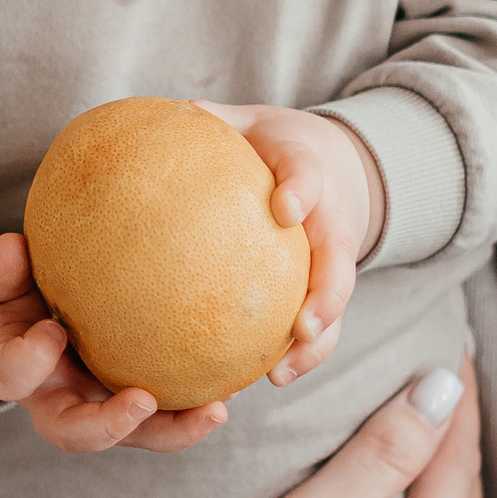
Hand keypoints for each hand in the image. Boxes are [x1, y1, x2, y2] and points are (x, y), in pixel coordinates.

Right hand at [0, 233, 231, 456]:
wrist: (19, 327)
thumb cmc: (7, 298)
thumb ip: (2, 269)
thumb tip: (12, 247)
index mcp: (14, 370)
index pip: (12, 377)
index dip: (30, 362)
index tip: (52, 331)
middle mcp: (54, 400)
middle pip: (75, 433)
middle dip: (110, 425)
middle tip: (144, 404)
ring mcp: (94, 407)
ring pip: (132, 435)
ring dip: (174, 429)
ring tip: (216, 410)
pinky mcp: (128, 402)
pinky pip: (163, 414)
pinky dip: (195, 406)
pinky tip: (233, 385)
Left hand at [197, 102, 384, 382]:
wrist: (338, 165)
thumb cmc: (279, 146)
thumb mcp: (251, 122)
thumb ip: (212, 122)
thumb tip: (157, 119)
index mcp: (308, 168)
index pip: (308, 173)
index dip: (301, 189)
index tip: (286, 207)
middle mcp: (330, 220)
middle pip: (339, 261)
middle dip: (327, 296)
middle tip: (304, 325)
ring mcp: (334, 260)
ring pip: (336, 306)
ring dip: (316, 343)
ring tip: (281, 373)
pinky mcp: (327, 290)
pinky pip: (320, 325)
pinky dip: (299, 355)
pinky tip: (266, 379)